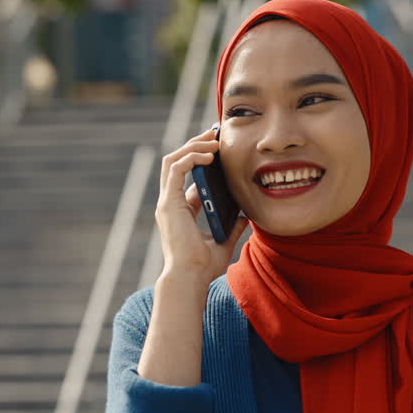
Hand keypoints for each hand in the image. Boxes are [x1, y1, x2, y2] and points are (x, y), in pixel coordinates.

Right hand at [154, 127, 248, 287]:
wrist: (191, 278)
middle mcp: (171, 203)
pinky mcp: (169, 202)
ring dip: (192, 146)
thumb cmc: (203, 266)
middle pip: (177, 163)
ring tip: (213, 139)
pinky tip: (210, 154)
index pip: (188, 178)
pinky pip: (176, 169)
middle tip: (215, 134)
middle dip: (195, 145)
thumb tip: (245, 216)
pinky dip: (192, 157)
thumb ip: (231, 227)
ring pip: (173, 160)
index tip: (220, 151)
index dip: (202, 161)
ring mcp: (167, 202)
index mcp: (181, 211)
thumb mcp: (223, 242)